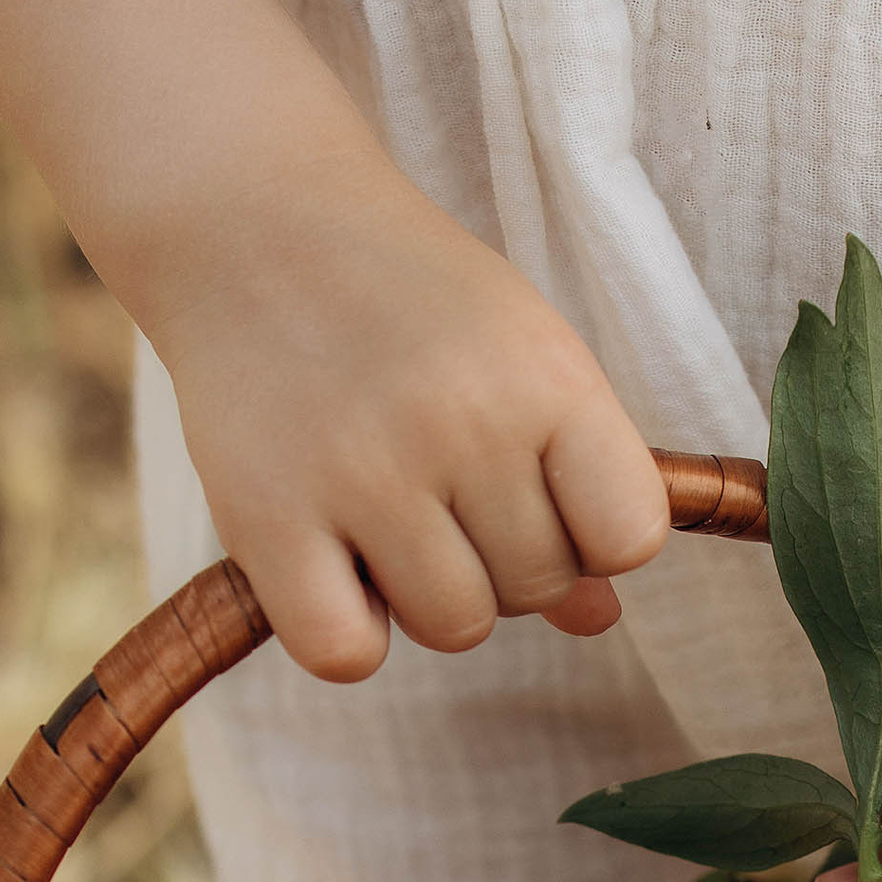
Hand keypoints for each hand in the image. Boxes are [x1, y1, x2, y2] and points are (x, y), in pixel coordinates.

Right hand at [143, 117, 668, 681]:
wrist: (252, 226)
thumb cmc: (410, 303)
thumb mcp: (520, 357)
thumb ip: (574, 482)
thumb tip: (599, 622)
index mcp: (546, 378)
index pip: (629, 536)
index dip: (594, 537)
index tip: (543, 495)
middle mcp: (462, 424)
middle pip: (539, 588)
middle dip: (502, 559)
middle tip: (442, 485)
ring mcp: (362, 474)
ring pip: (453, 627)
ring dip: (426, 595)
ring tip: (387, 515)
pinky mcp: (267, 518)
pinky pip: (345, 654)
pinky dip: (346, 633)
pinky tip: (332, 565)